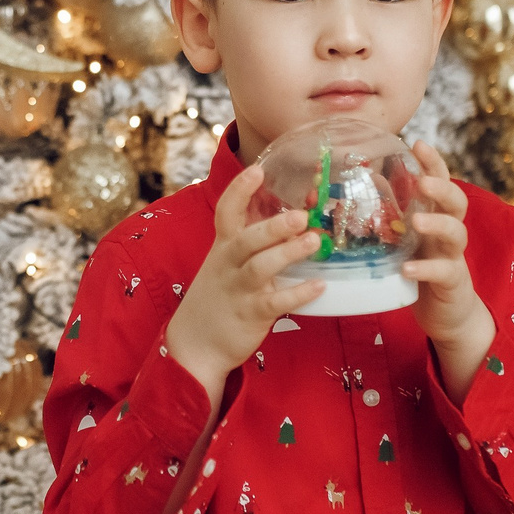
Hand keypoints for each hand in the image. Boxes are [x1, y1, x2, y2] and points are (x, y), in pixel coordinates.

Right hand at [163, 163, 325, 399]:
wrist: (194, 344)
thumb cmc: (219, 296)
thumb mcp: (226, 264)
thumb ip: (251, 244)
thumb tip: (292, 221)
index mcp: (224, 247)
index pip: (226, 212)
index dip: (239, 190)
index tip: (256, 170)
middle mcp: (229, 264)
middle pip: (247, 240)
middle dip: (273, 226)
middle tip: (301, 215)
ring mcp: (239, 290)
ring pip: (260, 268)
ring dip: (287, 254)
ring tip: (315, 242)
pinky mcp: (251, 315)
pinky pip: (275, 302)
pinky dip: (298, 294)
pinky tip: (319, 286)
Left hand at [402, 143, 495, 392]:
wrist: (446, 314)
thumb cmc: (419, 270)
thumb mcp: (402, 240)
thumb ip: (389, 215)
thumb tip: (362, 183)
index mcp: (436, 216)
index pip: (440, 182)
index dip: (433, 162)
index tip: (417, 142)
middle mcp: (449, 232)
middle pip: (457, 201)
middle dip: (442, 187)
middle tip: (422, 181)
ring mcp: (453, 256)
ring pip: (456, 233)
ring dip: (437, 223)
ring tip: (416, 222)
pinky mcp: (452, 282)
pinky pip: (444, 271)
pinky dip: (425, 268)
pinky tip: (406, 268)